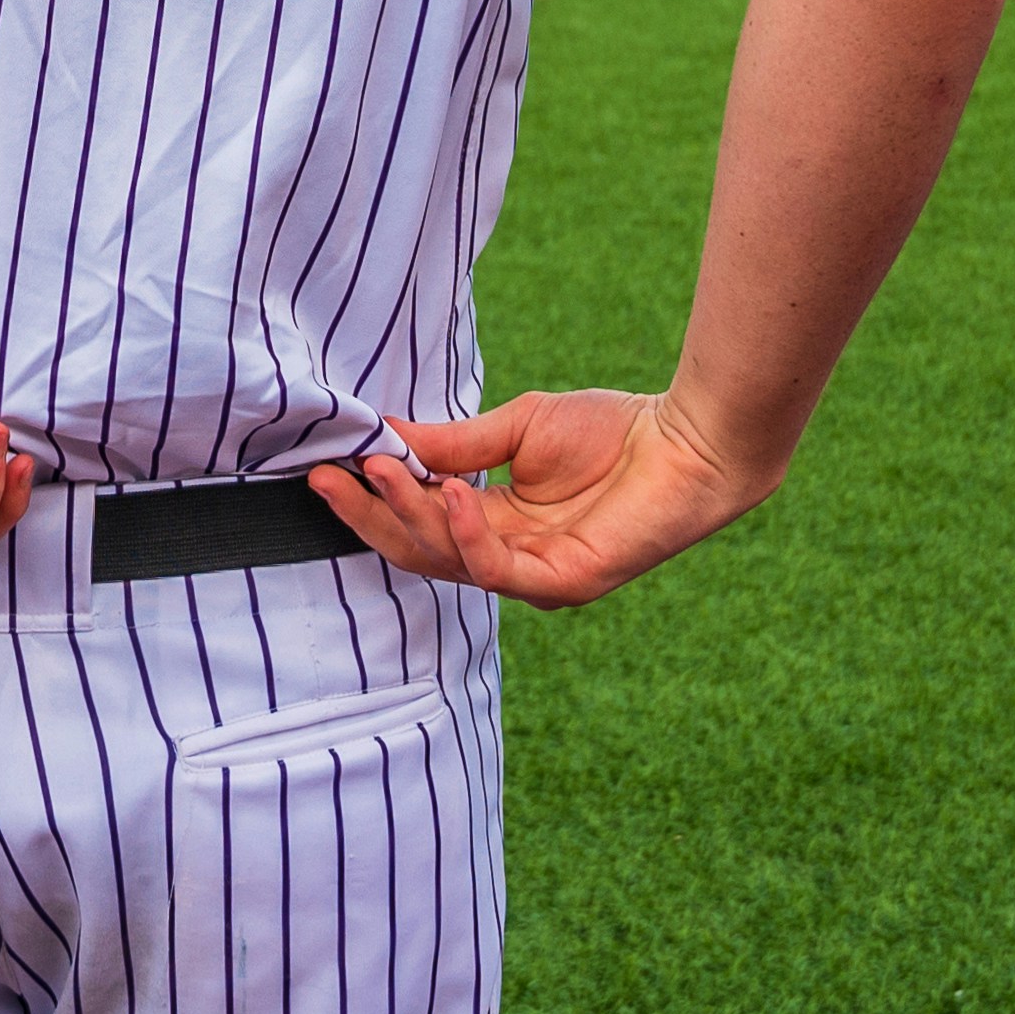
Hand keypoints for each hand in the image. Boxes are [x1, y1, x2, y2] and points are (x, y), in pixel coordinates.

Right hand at [315, 389, 774, 610]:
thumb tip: (385, 436)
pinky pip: (499, 568)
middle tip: (326, 477)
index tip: (328, 464)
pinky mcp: (564, 583)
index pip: (417, 523)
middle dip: (370, 514)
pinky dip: (467, 532)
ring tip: (380, 469)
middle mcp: (508, 559)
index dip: (372, 497)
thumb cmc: (613, 430)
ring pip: (448, 561)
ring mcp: (535, 578)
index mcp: (494, 525)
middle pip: (418, 550)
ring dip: (409, 515)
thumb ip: (453, 444)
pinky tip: (450, 496)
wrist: (688, 439)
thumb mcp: (516, 429)